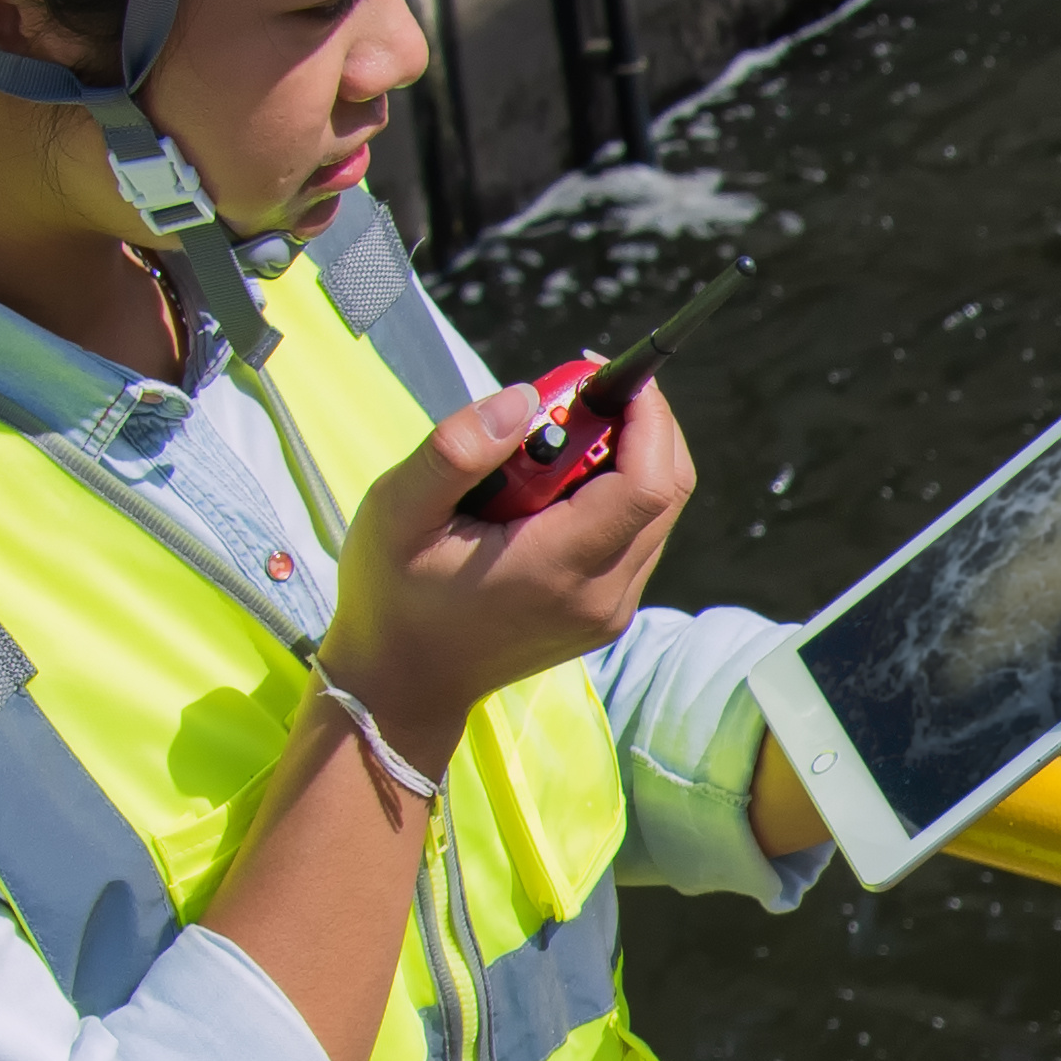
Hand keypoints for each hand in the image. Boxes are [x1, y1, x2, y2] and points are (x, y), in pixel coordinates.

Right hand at [323, 371, 698, 765]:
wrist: (401, 685)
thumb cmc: (391, 596)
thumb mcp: (397, 512)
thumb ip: (457, 450)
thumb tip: (526, 399)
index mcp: (557, 569)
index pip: (649, 484)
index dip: (647, 417)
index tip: (607, 374)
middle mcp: (602, 596)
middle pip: (669, 490)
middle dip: (638, 427)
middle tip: (575, 395)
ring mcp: (611, 611)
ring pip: (659, 512)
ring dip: (625, 458)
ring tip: (552, 440)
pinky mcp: (607, 614)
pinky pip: (638, 536)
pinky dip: (614, 494)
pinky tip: (554, 485)